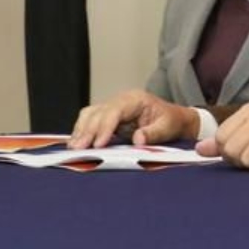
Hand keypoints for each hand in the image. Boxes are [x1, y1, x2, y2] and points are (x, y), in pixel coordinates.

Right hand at [69, 89, 195, 148]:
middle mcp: (121, 100)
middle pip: (99, 112)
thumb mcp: (168, 127)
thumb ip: (153, 133)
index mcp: (136, 99)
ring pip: (90, 114)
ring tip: (74, 147)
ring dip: (81, 130)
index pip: (115, 111)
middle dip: (88, 131)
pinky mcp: (107, 115)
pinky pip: (90, 120)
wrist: (174, 118)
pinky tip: (76, 143)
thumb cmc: (171, 121)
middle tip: (79, 149)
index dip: (105, 127)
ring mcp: (113, 106)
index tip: (98, 144)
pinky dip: (82, 131)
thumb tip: (138, 139)